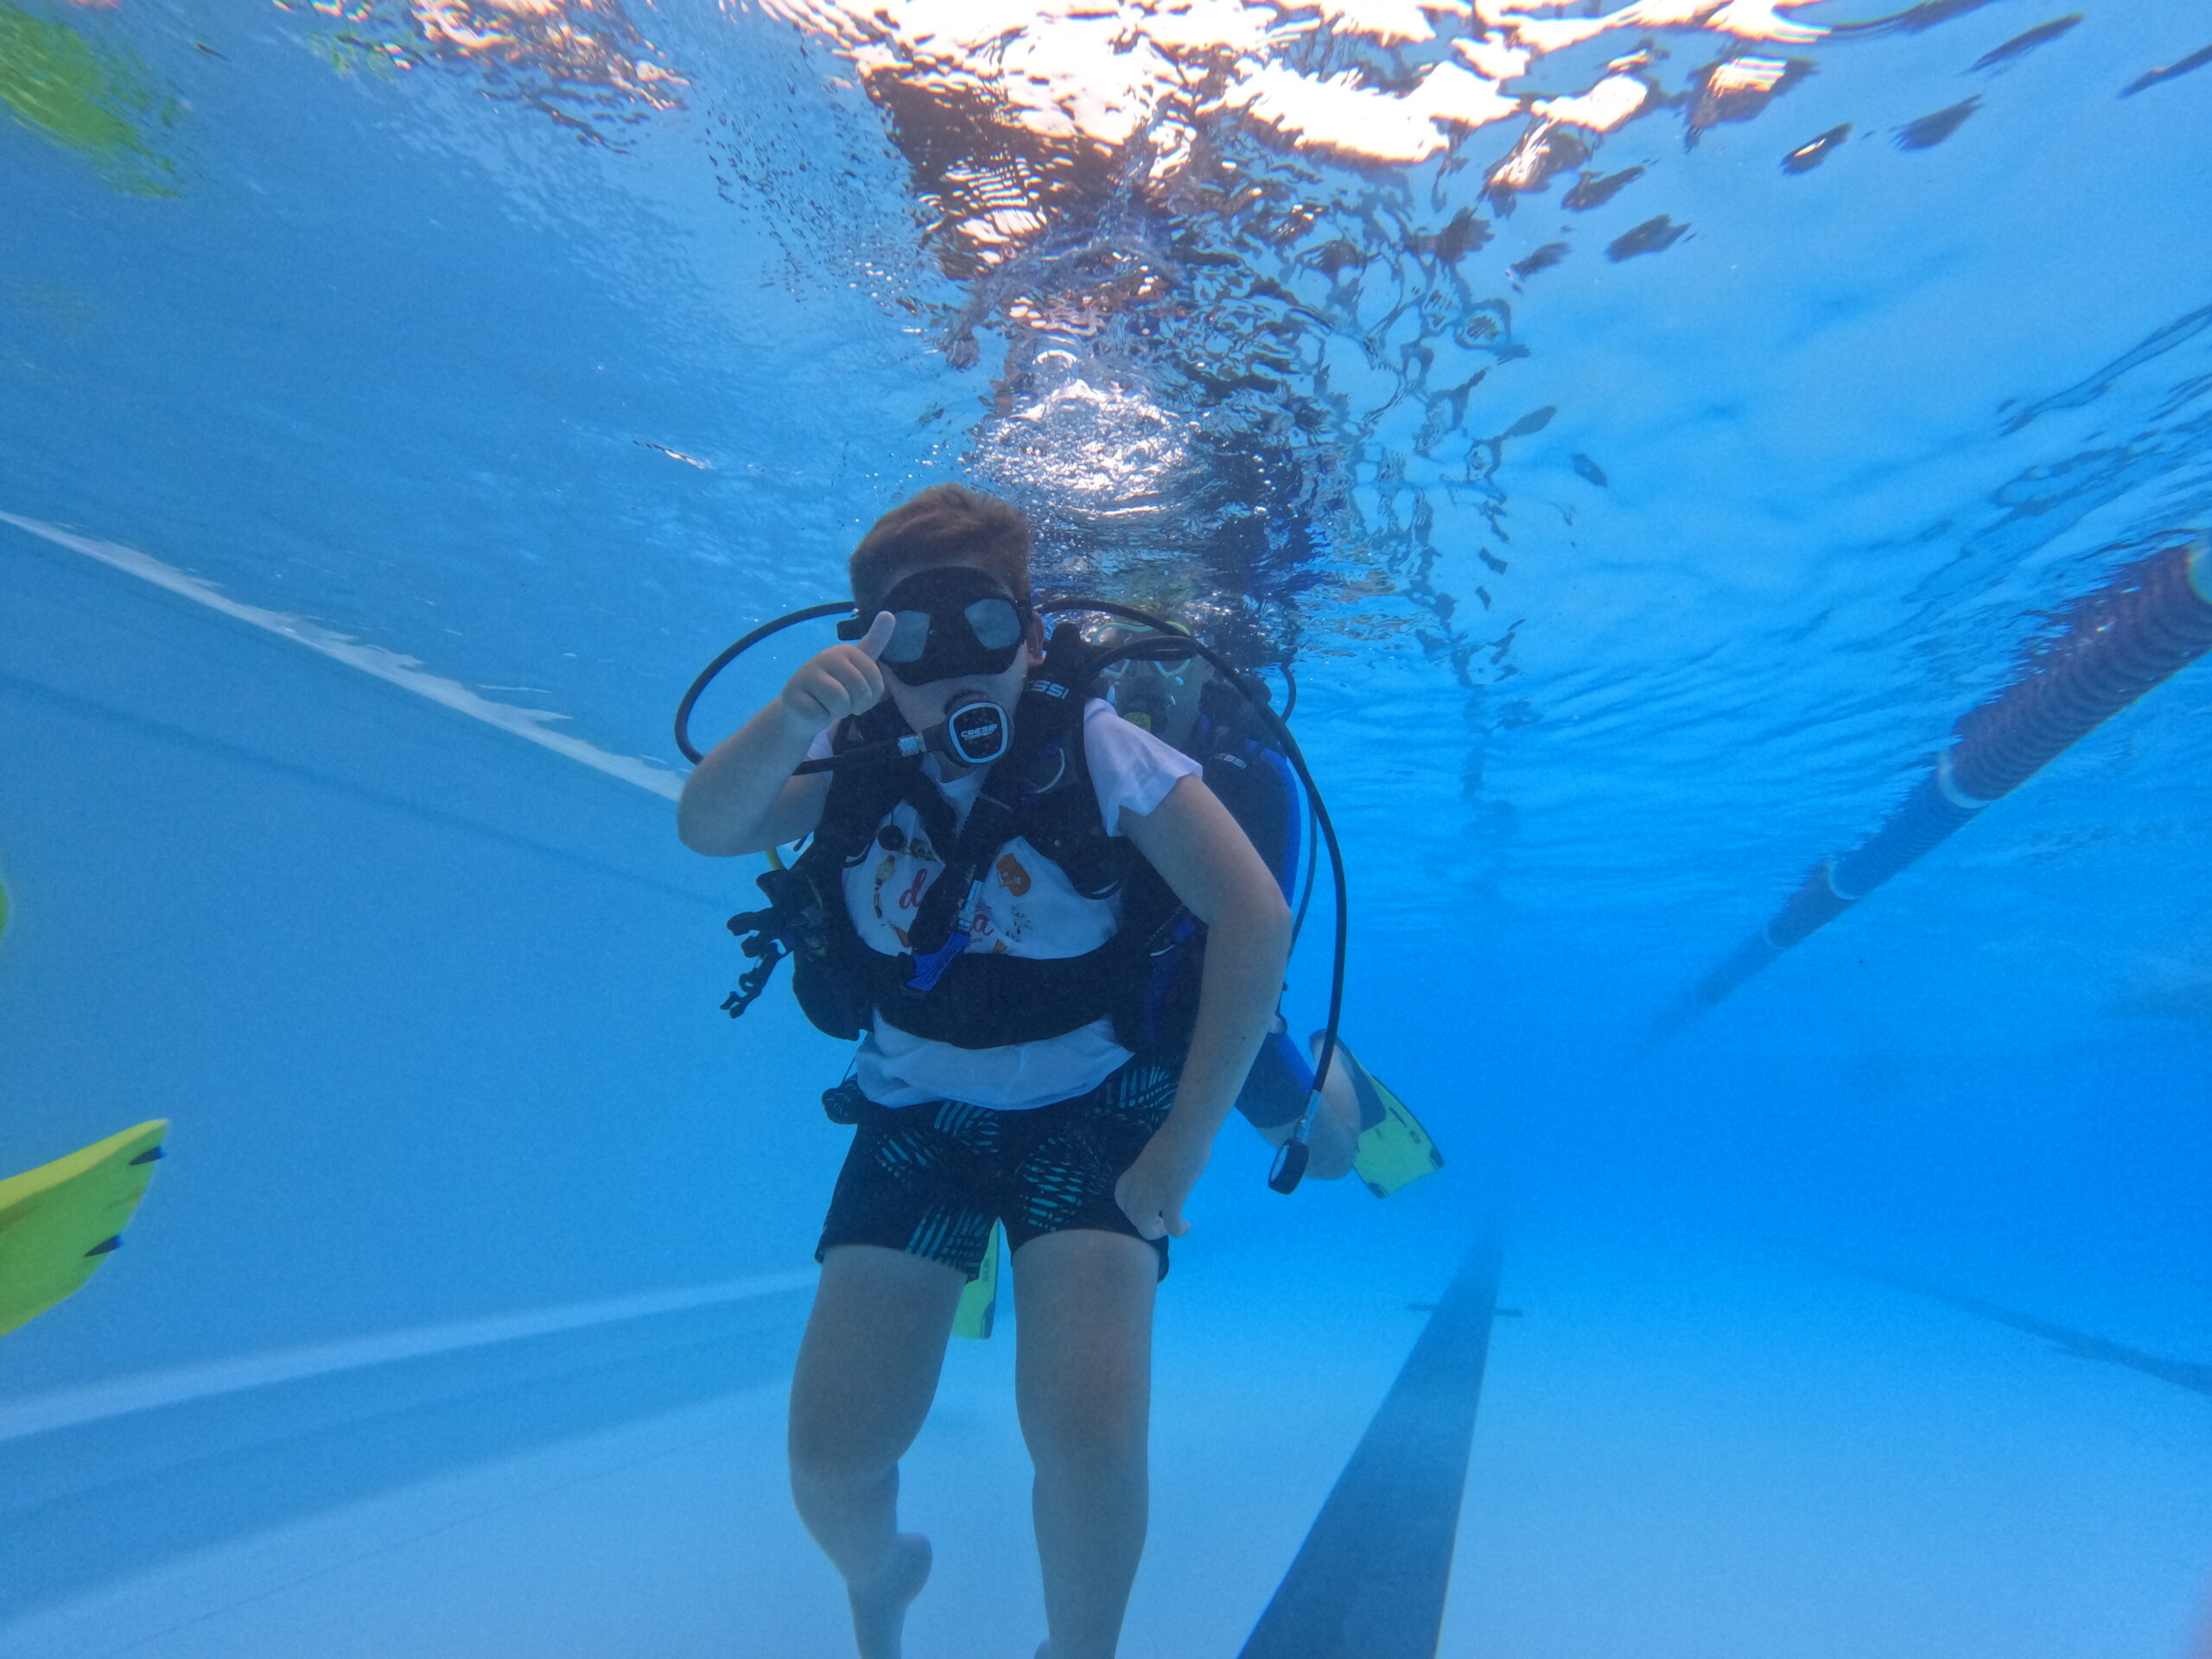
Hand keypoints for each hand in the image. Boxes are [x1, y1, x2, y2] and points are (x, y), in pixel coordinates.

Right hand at [780, 611, 893, 727]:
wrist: (802, 708)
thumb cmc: (835, 688)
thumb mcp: (858, 666)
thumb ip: (875, 643)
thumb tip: (889, 614)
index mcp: (845, 650)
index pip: (876, 682)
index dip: (870, 697)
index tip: (857, 694)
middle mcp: (825, 656)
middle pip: (859, 691)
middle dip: (854, 706)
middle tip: (842, 703)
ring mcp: (806, 674)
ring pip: (840, 703)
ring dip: (837, 712)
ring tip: (827, 705)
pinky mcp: (792, 695)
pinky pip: (821, 715)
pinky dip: (820, 719)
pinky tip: (812, 710)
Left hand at [1114, 1120, 1211, 1240]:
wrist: (1186, 1132)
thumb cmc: (1174, 1137)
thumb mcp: (1153, 1156)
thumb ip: (1151, 1172)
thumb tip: (1159, 1179)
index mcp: (1131, 1175)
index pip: (1121, 1200)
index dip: (1132, 1209)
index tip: (1148, 1207)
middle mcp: (1137, 1188)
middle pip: (1133, 1217)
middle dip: (1146, 1223)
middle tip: (1162, 1222)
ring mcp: (1153, 1196)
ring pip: (1146, 1227)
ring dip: (1158, 1231)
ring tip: (1170, 1227)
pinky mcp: (1172, 1200)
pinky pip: (1172, 1226)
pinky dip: (1178, 1231)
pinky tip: (1186, 1226)